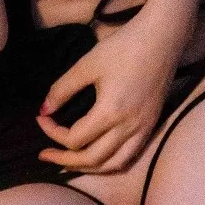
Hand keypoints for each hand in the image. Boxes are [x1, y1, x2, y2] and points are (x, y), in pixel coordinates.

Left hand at [35, 2, 188, 172]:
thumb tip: (44, 110)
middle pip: (92, 159)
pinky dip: (110, 163)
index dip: (51, 132)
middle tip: (44, 154)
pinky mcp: (151, 125)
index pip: (74, 138)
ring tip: (68, 162)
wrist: (163, 37)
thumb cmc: (124, 47)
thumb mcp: (87, 64)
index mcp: (111, 112)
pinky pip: (129, 156)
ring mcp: (143, 129)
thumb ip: (62, 90)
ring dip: (88, 167)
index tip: (41, 118)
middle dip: (65, 159)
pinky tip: (97, 157)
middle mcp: (129, 127)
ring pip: (113, 164)